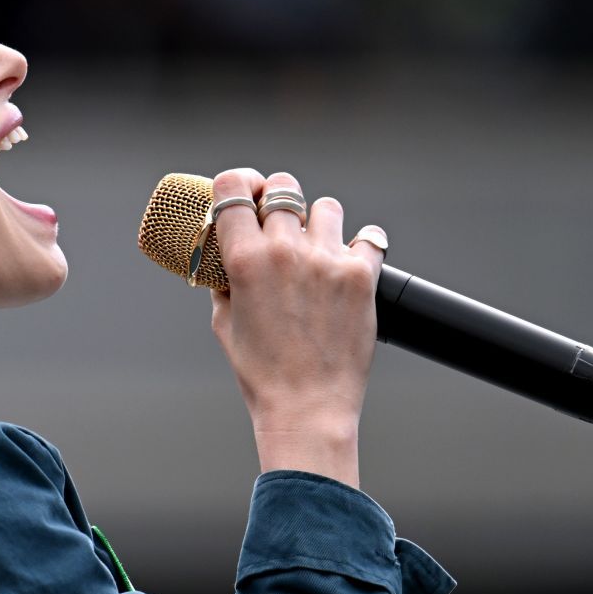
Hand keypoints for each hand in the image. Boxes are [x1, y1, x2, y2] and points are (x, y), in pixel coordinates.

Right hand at [207, 168, 387, 444]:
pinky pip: (369, 236)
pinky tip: (352, 261)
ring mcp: (326, 261)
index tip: (245, 195)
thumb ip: (223, 282)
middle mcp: (285, 252)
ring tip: (318, 249)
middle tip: (281, 221)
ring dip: (320, 223)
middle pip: (283, 186)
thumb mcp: (224, 324)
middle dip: (279, 199)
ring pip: (326, 206)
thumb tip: (224, 260)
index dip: (238, 185)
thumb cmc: (262, 374)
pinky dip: (362, 246)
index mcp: (244, 260)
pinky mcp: (360, 276)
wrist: (307, 408)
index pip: (232, 187)